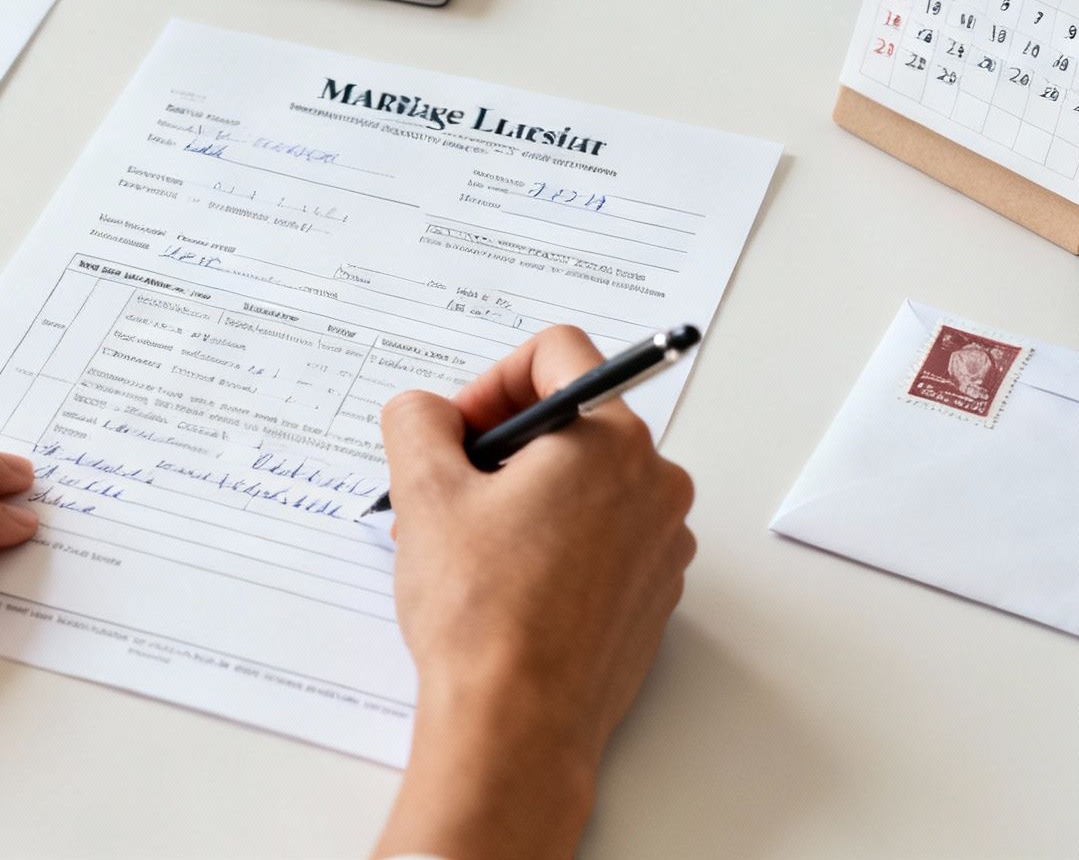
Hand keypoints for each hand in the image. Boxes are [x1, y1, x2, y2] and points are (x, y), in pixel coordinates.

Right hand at [373, 326, 695, 859]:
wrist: (517, 724)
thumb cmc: (484, 615)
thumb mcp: (424, 493)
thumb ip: (417, 422)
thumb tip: (426, 412)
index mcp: (610, 441)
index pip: (557, 354)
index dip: (490, 380)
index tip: (458, 428)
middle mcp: (653, 483)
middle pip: (571, 420)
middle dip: (502, 444)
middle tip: (448, 490)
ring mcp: (661, 543)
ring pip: (584, 480)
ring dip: (524, 494)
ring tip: (469, 546)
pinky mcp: (652, 593)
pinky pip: (602, 535)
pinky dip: (553, 540)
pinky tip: (505, 582)